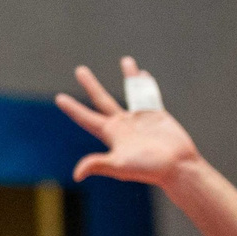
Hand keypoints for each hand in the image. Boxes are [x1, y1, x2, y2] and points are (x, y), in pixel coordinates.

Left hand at [56, 57, 201, 185]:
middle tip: (79, 70)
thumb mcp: (120, 166)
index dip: (73, 109)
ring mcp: (140, 119)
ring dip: (128, 76)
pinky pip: (150, 95)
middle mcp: (123, 124)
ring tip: (126, 60)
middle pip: (102, 100)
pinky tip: (143, 74)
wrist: (177, 167)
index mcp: (111, 134)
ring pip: (131, 91)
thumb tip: (77, 174)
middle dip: (90, 85)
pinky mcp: (158, 115)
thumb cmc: (149, 169)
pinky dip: (146, 84)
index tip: (59, 98)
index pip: (86, 118)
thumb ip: (99, 164)